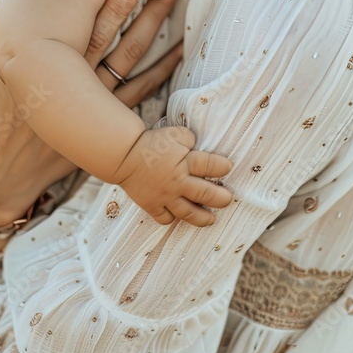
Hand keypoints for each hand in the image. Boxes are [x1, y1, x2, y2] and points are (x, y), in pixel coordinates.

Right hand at [0, 0, 175, 226]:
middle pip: (121, 45)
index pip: (90, 30)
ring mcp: (96, 109)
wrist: (5, 176)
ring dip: (160, 43)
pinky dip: (160, 77)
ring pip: (136, 70)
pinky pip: (140, 98)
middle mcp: (79, 87)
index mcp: (51, 69)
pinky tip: (177, 58)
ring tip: (181, 19)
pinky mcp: (104, 128)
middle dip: (145, 16)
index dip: (114, 5)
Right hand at [119, 127, 233, 226]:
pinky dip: (173, 218)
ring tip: (211, 219)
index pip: (211, 166)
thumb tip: (199, 146)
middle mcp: (178, 182)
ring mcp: (165, 197)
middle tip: (228, 199)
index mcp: (185, 161)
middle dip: (221, 199)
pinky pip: (166, 218)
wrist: (124, 156)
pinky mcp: (152, 206)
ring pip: (189, 213)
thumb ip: (190, 140)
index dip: (222, 167)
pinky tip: (179, 215)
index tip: (229, 168)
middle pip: (206, 194)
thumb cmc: (151, 142)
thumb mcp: (175, 133)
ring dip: (203, 218)